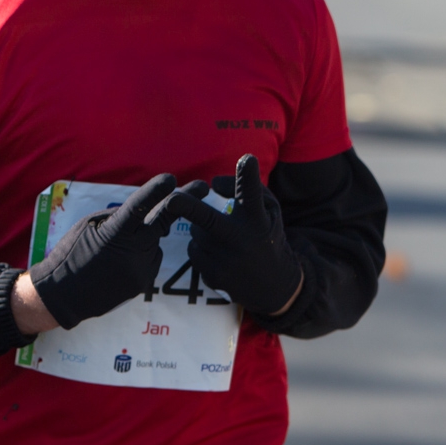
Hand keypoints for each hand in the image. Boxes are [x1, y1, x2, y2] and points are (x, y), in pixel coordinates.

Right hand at [26, 173, 184, 330]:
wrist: (63, 296)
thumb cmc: (71, 254)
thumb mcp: (89, 226)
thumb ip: (118, 216)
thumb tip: (146, 209)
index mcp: (113, 232)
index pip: (139, 207)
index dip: (156, 191)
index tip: (172, 178)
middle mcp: (131, 252)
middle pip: (163, 221)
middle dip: (182, 202)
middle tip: (204, 186)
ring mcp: (140, 270)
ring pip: (154, 242)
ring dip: (146, 237)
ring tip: (116, 250)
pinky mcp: (143, 284)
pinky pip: (151, 260)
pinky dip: (142, 256)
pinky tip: (119, 264)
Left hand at [168, 154, 304, 316]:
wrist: (274, 285)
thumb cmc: (266, 235)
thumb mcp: (269, 210)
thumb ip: (246, 188)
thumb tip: (213, 183)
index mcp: (258, 219)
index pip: (252, 194)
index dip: (248, 177)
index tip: (246, 160)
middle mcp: (242, 240)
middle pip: (208, 219)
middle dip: (187, 208)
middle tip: (171, 199)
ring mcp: (227, 261)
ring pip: (196, 232)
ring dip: (201, 229)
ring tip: (221, 236)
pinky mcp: (214, 277)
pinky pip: (194, 252)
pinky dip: (201, 248)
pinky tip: (220, 254)